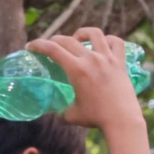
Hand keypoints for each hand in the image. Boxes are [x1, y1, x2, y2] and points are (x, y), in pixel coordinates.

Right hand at [27, 28, 142, 129]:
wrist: (122, 120)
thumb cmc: (96, 117)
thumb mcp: (71, 115)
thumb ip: (61, 111)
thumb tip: (56, 113)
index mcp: (76, 70)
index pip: (53, 49)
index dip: (39, 45)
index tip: (30, 46)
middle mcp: (91, 59)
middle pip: (68, 40)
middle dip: (54, 40)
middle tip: (49, 46)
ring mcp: (107, 58)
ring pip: (94, 33)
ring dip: (82, 33)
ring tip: (77, 39)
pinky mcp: (121, 62)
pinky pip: (116, 42)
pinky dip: (108, 39)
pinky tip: (103, 44)